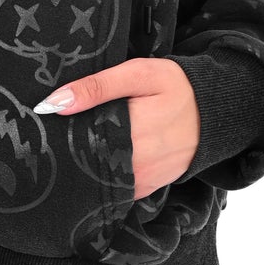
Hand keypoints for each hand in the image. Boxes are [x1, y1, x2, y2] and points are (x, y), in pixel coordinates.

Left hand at [33, 58, 200, 197]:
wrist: (216, 110)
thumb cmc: (177, 86)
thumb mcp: (138, 74)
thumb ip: (96, 87)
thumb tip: (55, 103)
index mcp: (132, 132)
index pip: (82, 144)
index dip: (63, 139)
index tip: (47, 133)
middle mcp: (139, 163)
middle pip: (89, 165)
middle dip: (72, 154)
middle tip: (55, 143)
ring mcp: (146, 179)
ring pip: (103, 181)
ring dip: (88, 169)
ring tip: (75, 152)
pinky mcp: (152, 187)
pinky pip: (120, 190)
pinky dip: (107, 179)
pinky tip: (98, 164)